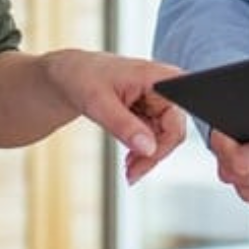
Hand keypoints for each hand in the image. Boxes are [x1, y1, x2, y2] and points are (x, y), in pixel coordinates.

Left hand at [41, 50, 188, 182]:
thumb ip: (124, 125)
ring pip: (164, 141)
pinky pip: (154, 141)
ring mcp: (159, 103)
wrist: (71, 76)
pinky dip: (141, 153)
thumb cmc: (83, 77)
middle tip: (132, 172)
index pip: (177, 119)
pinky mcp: (151, 114)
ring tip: (128, 168)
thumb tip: (147, 147)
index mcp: (161, 77)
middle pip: (173, 133)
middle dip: (153, 156)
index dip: (165, 142)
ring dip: (146, 158)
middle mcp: (166, 89)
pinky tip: (129, 158)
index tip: (144, 157)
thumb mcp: (99, 102)